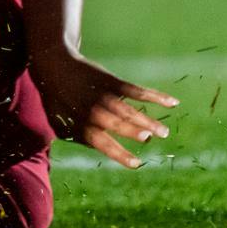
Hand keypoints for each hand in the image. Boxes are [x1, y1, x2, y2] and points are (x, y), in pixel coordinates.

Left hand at [32, 49, 176, 168]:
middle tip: (147, 138)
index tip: (136, 164)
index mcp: (81, 124)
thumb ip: (78, 138)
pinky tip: (172, 102)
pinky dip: (154, 96)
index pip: (100, 141)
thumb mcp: (59, 122)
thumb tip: (100, 151)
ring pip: (127, 109)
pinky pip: (135, 90)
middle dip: (130, 130)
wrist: (54, 63)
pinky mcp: (112, 81)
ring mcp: (103, 94)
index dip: (118, 153)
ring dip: (146, 119)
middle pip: (114, 122)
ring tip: (164, 133)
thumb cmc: (58, 99)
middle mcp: (93, 110)